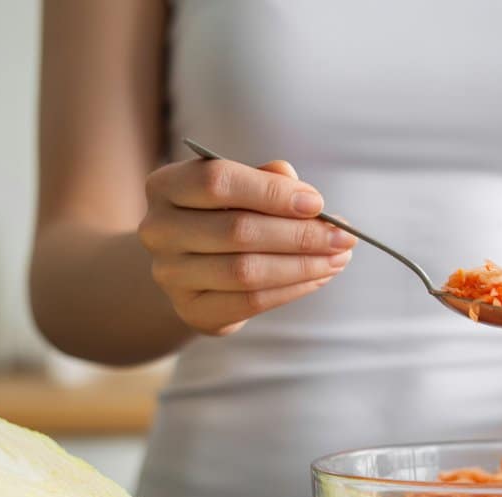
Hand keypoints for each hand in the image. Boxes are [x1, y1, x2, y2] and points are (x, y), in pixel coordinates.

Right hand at [137, 158, 355, 335]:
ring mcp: (170, 274)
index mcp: (166, 186)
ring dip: (302, 265)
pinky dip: (292, 289)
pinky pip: (250, 302)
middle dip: (300, 235)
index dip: (273, 193)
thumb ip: (267, 181)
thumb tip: (301, 191)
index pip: (218, 181)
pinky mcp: (192, 310)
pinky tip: (319, 277)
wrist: (189, 266)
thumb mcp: (240, 189)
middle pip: (238, 230)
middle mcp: (158, 229)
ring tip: (338, 259)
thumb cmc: (223, 215)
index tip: (319, 204)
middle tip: (344, 238)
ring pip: (246, 271)